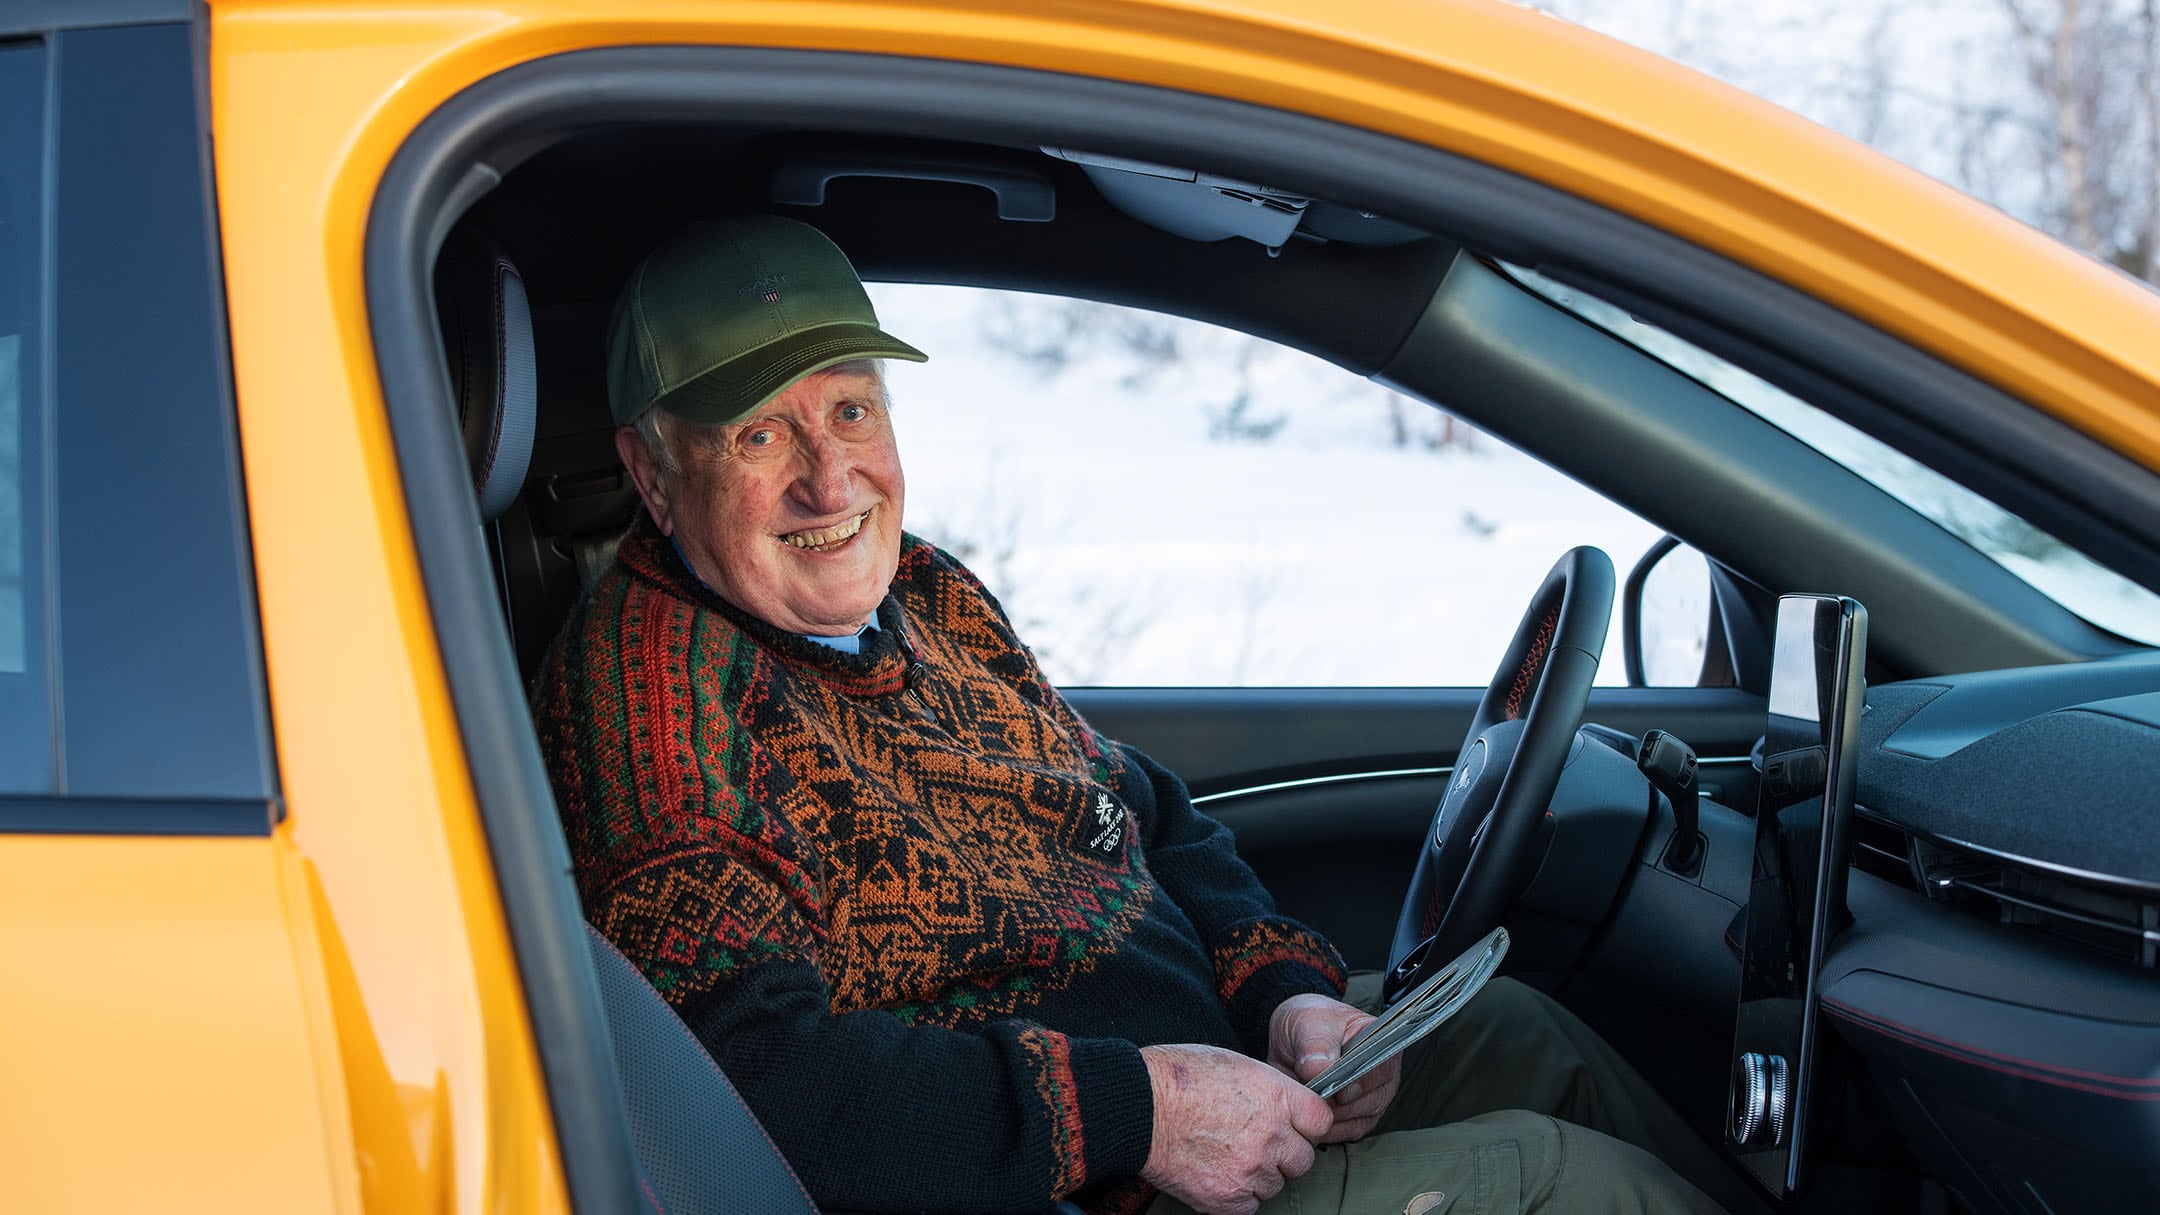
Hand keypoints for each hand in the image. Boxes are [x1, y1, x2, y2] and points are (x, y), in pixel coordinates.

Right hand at [1139, 1042, 1332, 1214]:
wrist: (1136, 1107)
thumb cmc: (1177, 1076)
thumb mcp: (1235, 1064)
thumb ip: (1269, 1090)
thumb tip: (1284, 1107)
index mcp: (1277, 1096)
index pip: (1321, 1121)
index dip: (1306, 1124)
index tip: (1293, 1125)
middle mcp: (1271, 1136)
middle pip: (1302, 1159)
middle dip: (1284, 1153)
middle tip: (1254, 1141)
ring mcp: (1251, 1170)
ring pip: (1275, 1184)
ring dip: (1259, 1174)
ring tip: (1226, 1153)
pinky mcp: (1228, 1198)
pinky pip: (1250, 1205)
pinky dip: (1237, 1194)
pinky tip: (1216, 1171)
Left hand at [1266, 993, 1399, 1143]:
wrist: (1294, 1041)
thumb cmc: (1307, 1025)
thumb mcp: (1307, 1023)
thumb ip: (1315, 1046)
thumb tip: (1320, 1070)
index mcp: (1380, 1042)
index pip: (1380, 1069)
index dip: (1358, 1082)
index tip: (1335, 1090)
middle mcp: (1384, 1074)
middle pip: (1371, 1101)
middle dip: (1337, 1102)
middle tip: (1311, 1094)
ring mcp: (1374, 1098)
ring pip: (1358, 1121)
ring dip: (1330, 1117)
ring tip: (1307, 1101)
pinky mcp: (1359, 1118)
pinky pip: (1348, 1133)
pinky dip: (1327, 1129)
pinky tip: (1310, 1117)